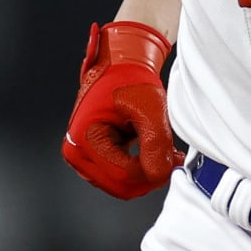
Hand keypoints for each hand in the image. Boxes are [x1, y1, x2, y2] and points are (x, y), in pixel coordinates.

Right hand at [61, 21, 184, 198]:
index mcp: (83, 137)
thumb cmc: (129, 78)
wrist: (120, 64)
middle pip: (120, 186)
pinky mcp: (92, 157)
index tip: (174, 159)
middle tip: (172, 159)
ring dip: (144, 174)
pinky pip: (118, 176)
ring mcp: (81, 156)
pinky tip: (152, 154)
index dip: (152, 172)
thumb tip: (159, 175)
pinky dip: (137, 170)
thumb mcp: (150, 107)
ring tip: (164, 153)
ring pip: (120, 186)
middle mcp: (76, 151)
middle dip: (149, 177)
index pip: (123, 175)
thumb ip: (156, 144)